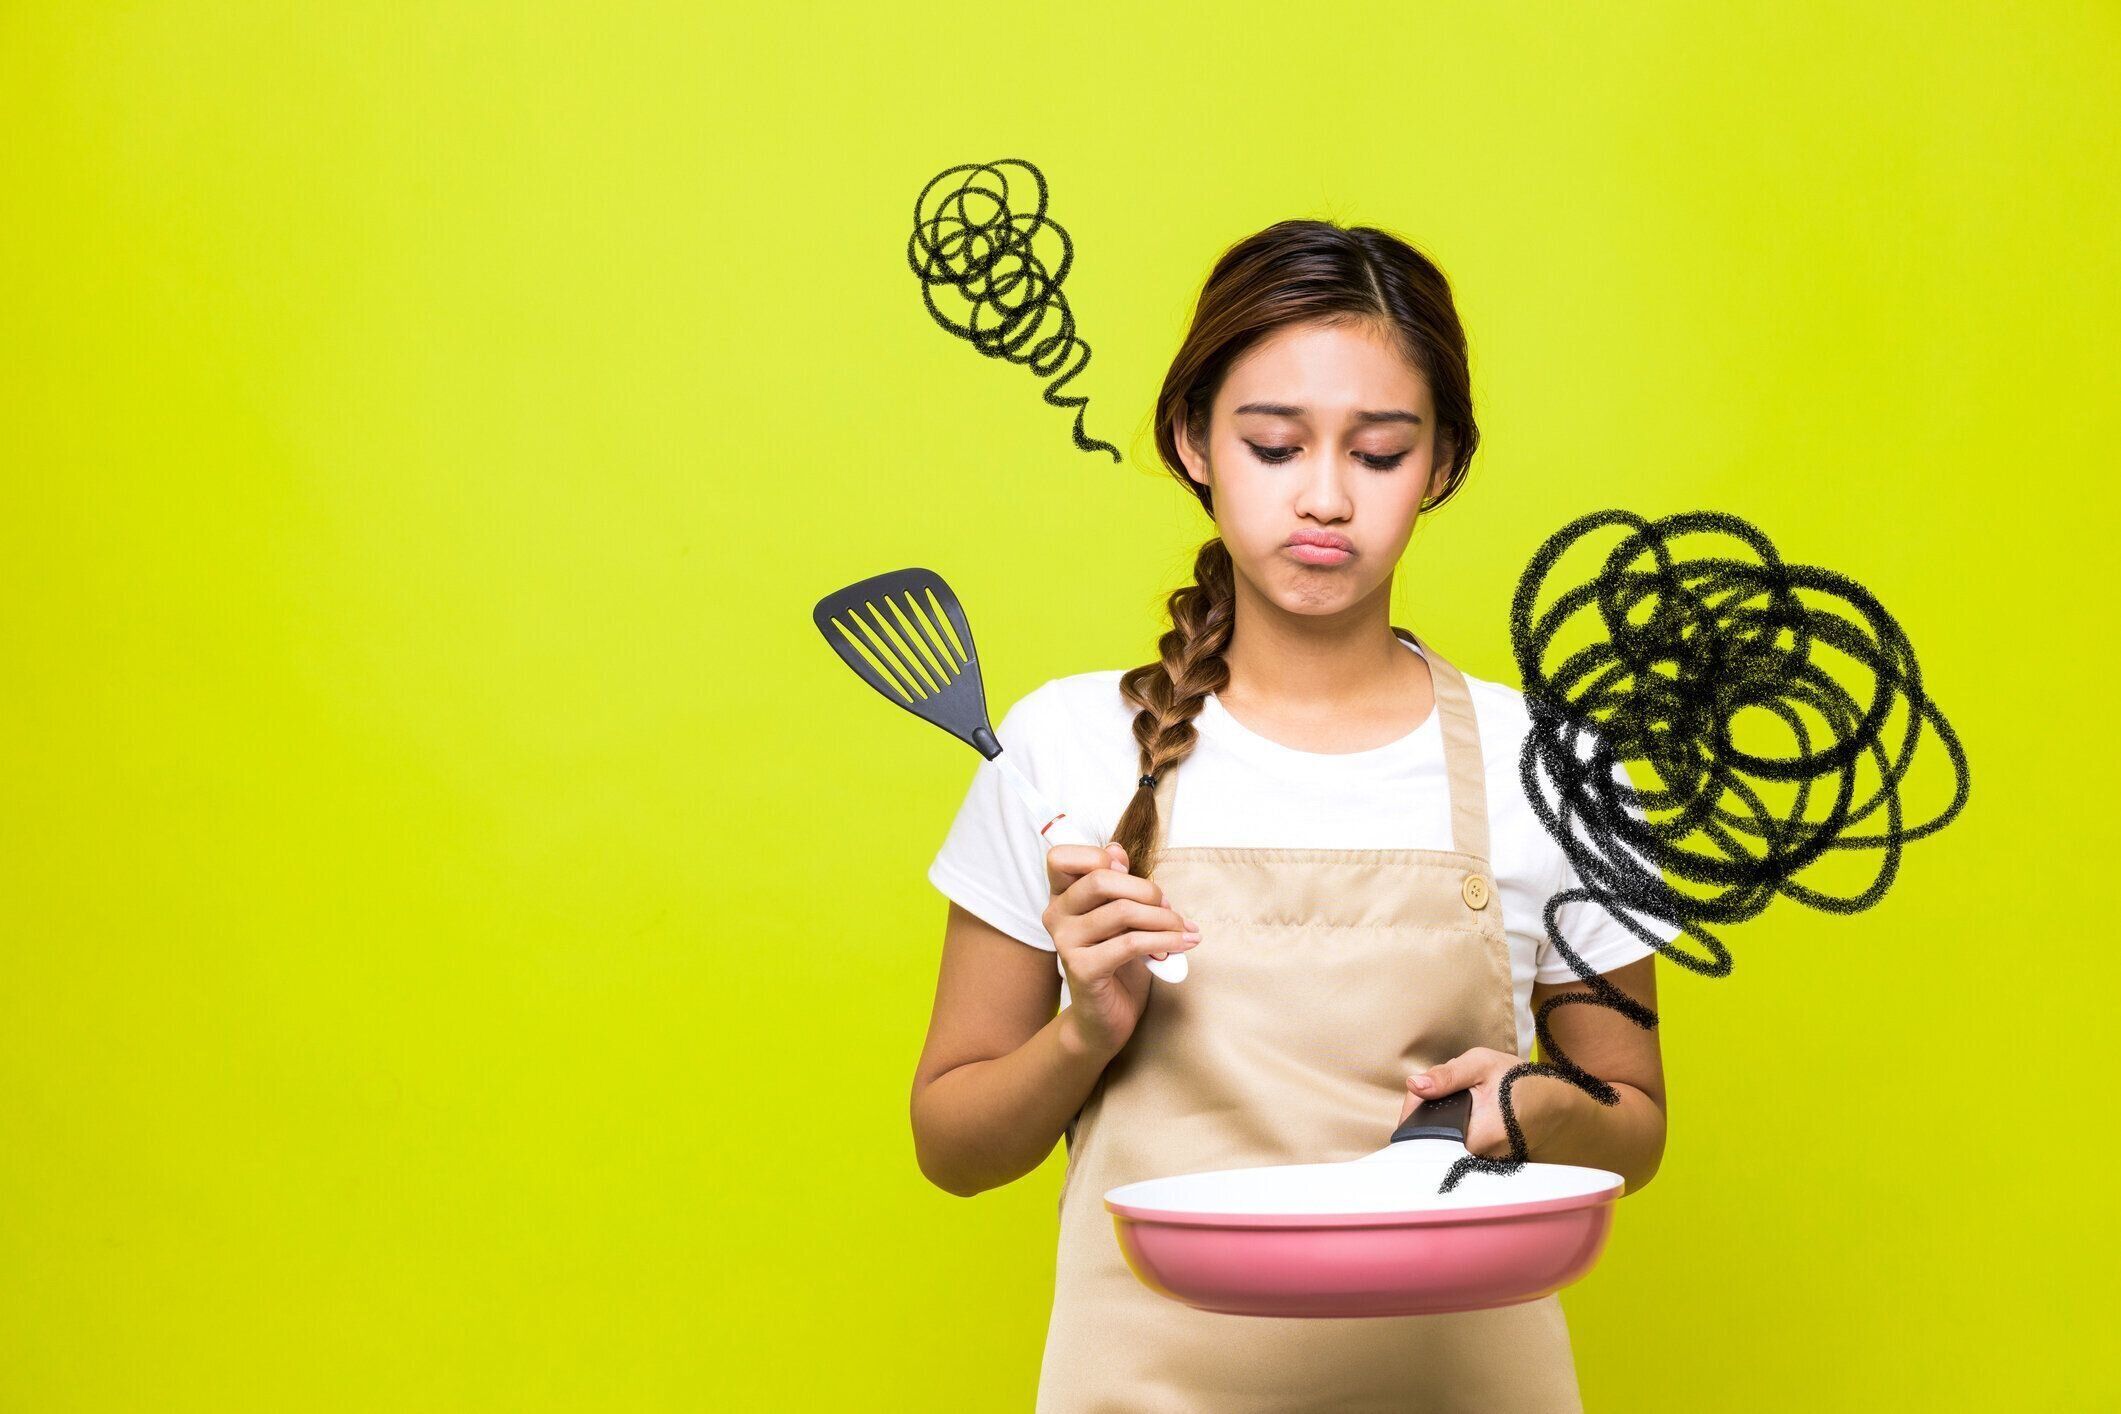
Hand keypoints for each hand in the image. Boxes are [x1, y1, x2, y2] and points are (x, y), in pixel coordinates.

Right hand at [1042, 840, 1199, 1058]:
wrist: (1107, 1016)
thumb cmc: (1117, 961)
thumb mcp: (1121, 916)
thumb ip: (1117, 883)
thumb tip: (1117, 849)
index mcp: (1062, 896)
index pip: (1060, 857)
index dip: (1096, 856)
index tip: (1127, 871)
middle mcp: (1056, 915)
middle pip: (1100, 878)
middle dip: (1146, 889)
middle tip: (1169, 908)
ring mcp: (1065, 942)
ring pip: (1123, 911)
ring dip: (1164, 919)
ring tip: (1182, 931)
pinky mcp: (1082, 968)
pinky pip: (1131, 943)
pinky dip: (1164, 941)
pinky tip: (1182, 945)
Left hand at [1398, 1046, 1558, 1161]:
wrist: (1556, 1101)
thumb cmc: (1520, 1081)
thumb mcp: (1482, 1065)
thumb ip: (1447, 1075)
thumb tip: (1414, 1084)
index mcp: (1477, 1137)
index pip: (1426, 1131)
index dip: (1415, 1110)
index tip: (1420, 1093)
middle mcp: (1479, 1158)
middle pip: (1433, 1135)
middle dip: (1430, 1112)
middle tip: (1441, 1092)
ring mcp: (1484, 1163)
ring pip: (1445, 1139)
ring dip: (1443, 1119)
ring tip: (1460, 1101)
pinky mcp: (1487, 1162)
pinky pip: (1459, 1144)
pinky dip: (1457, 1127)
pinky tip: (1467, 1113)